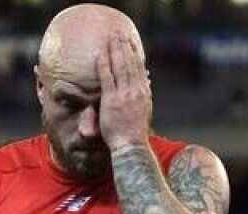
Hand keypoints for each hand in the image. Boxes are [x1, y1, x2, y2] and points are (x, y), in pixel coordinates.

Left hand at [96, 31, 151, 150]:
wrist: (131, 145)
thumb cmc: (135, 132)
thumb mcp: (145, 111)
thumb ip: (144, 95)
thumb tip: (147, 83)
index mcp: (144, 94)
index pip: (140, 69)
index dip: (135, 55)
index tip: (131, 43)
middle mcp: (136, 91)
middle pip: (130, 64)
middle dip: (124, 47)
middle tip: (119, 34)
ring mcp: (124, 94)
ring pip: (120, 67)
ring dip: (115, 50)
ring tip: (111, 38)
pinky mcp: (111, 99)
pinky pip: (107, 77)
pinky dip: (104, 64)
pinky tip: (100, 54)